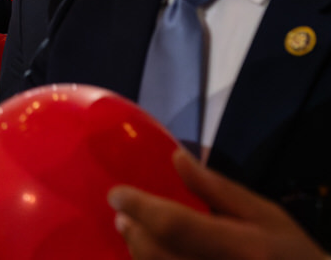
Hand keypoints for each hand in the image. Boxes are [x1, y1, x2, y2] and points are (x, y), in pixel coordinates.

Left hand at [109, 150, 327, 259]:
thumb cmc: (290, 254)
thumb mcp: (264, 215)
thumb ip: (217, 188)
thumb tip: (176, 158)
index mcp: (243, 247)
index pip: (174, 224)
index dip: (139, 208)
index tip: (116, 194)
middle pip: (156, 255)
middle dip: (134, 233)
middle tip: (122, 216)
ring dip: (138, 254)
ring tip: (134, 235)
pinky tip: (151, 257)